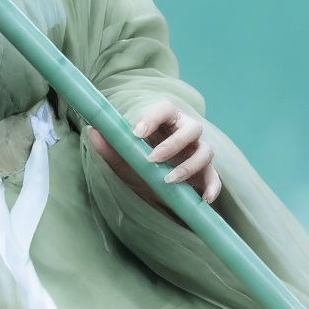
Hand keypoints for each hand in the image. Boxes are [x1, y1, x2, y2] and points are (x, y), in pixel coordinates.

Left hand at [87, 100, 221, 210]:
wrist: (155, 193)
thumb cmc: (140, 168)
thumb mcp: (123, 160)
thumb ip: (110, 146)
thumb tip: (93, 130)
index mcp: (166, 123)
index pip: (165, 109)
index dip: (153, 117)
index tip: (136, 132)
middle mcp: (187, 134)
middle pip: (192, 128)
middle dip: (173, 143)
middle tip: (153, 159)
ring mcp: (199, 153)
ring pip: (205, 151)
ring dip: (189, 166)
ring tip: (169, 181)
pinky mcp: (207, 174)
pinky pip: (215, 177)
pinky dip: (213, 187)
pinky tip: (204, 199)